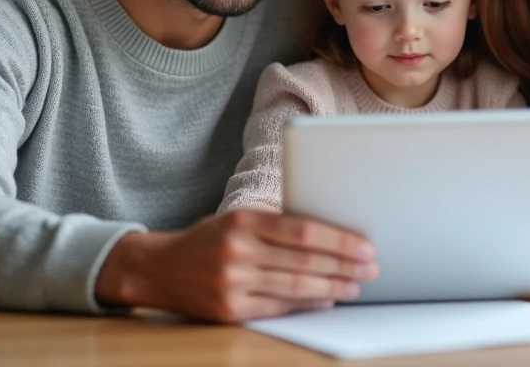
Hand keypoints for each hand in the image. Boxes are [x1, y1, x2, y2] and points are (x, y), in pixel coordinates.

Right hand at [94, 208, 378, 321]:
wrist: (158, 268)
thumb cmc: (208, 240)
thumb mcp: (237, 219)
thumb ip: (277, 225)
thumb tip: (331, 235)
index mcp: (243, 220)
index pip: (302, 229)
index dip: (338, 239)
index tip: (364, 244)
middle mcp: (237, 250)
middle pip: (304, 259)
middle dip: (343, 264)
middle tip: (371, 266)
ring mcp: (232, 282)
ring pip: (295, 285)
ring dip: (332, 286)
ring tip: (356, 285)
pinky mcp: (228, 310)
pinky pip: (277, 308)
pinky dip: (307, 303)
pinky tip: (327, 299)